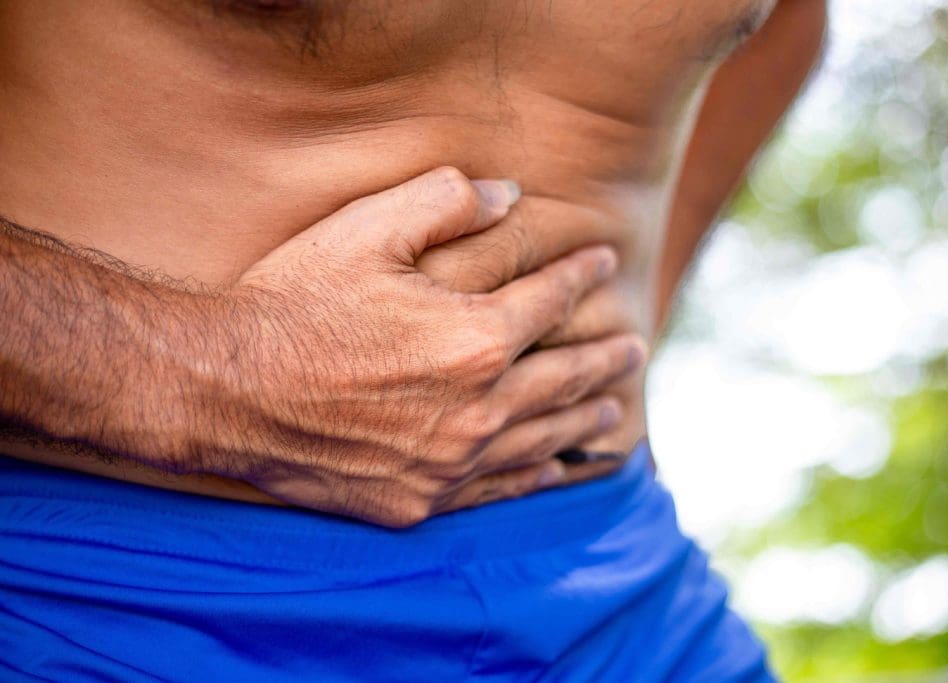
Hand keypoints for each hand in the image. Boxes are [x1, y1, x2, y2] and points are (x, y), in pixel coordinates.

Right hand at [177, 167, 644, 526]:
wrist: (223, 391)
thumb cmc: (292, 304)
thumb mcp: (365, 230)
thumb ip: (446, 201)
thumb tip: (508, 193)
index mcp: (474, 337)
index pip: (549, 301)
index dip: (581, 276)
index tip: (604, 261)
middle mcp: (477, 408)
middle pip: (563, 378)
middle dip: (604, 356)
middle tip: (635, 345)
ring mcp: (450, 462)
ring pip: (542, 437)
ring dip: (584, 417)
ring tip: (614, 408)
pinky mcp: (419, 500)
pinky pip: (499, 488)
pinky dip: (536, 473)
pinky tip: (554, 466)